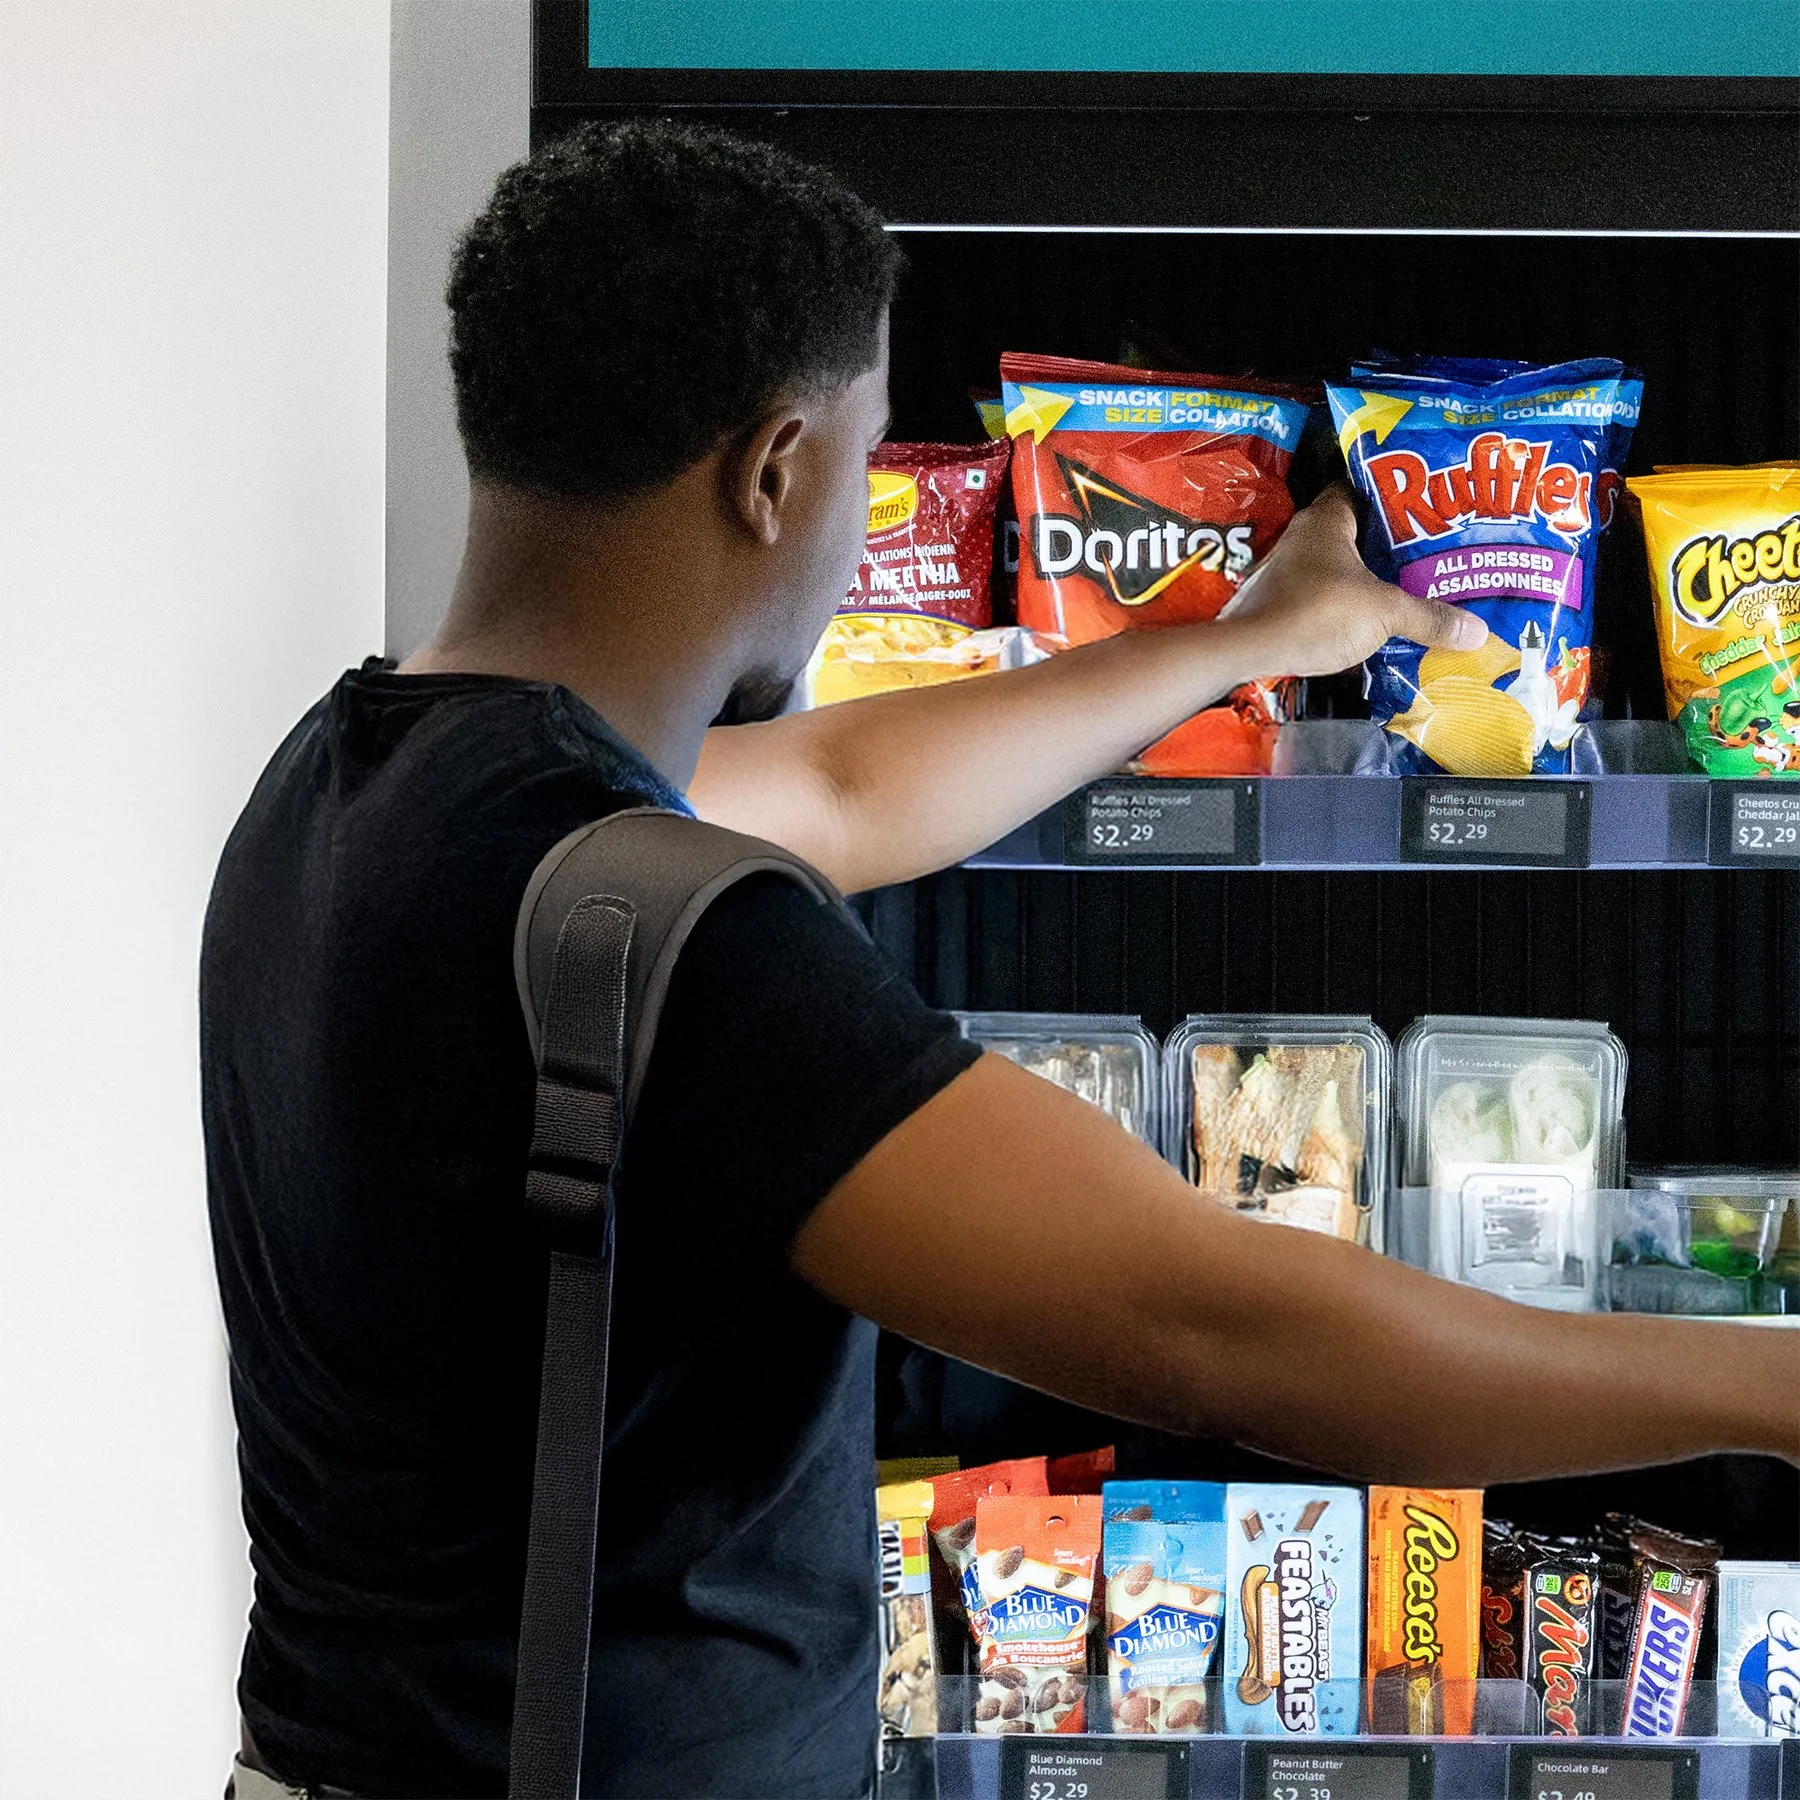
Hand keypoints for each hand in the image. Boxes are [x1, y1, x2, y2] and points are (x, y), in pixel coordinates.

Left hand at [1224, 482, 1487, 678]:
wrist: (1250, 651)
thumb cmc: (1315, 613)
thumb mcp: (1383, 611)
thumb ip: (1429, 617)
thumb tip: (1477, 631)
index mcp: (1326, 519)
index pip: (1361, 487)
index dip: (1394, 493)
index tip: (1426, 505)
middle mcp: (1304, 537)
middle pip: (1355, 529)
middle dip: (1389, 541)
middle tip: (1429, 550)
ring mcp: (1289, 570)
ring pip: (1339, 564)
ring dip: (1368, 575)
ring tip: (1410, 585)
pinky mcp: (1281, 601)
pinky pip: (1324, 593)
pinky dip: (1348, 602)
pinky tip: (1374, 618)